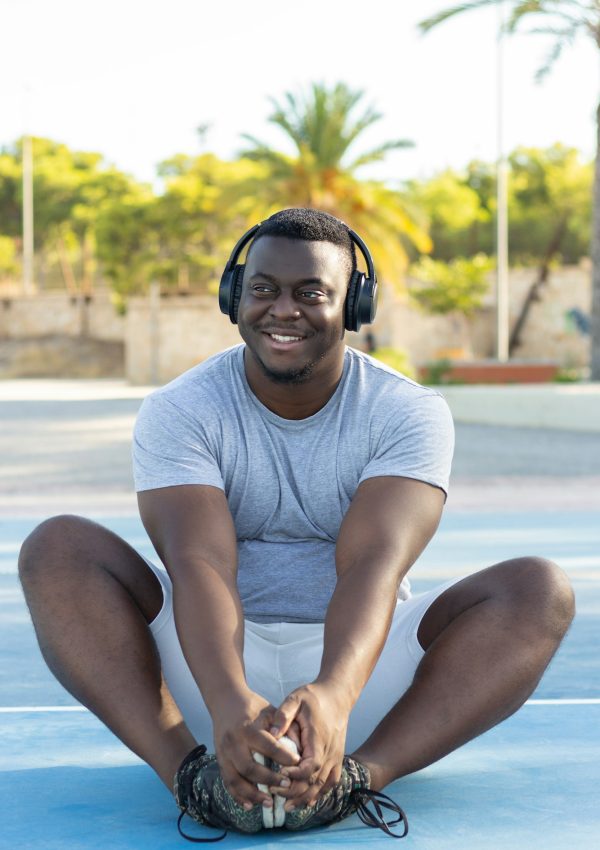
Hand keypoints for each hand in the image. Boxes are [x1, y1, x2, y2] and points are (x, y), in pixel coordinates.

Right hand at [212, 690, 300, 808]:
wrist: (226, 700)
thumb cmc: (254, 707)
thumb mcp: (270, 711)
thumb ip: (284, 728)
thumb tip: (299, 750)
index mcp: (248, 728)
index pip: (268, 746)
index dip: (283, 757)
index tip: (297, 765)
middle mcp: (234, 742)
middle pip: (250, 768)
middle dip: (269, 780)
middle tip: (286, 786)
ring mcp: (224, 752)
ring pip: (236, 779)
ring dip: (252, 794)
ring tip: (269, 802)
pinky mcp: (220, 760)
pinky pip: (227, 782)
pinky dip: (238, 796)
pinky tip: (250, 805)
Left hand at [268, 682, 349, 809]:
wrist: (336, 695)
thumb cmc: (313, 697)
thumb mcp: (295, 699)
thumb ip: (283, 715)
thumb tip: (271, 734)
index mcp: (318, 738)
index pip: (310, 765)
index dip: (295, 775)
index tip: (279, 775)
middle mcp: (330, 751)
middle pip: (315, 781)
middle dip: (294, 791)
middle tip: (274, 793)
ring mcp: (335, 756)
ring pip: (322, 785)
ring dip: (305, 798)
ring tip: (287, 806)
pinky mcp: (337, 758)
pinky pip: (331, 782)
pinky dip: (320, 794)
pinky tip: (307, 801)